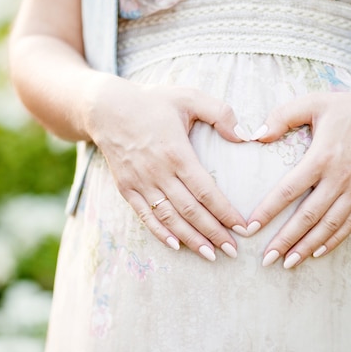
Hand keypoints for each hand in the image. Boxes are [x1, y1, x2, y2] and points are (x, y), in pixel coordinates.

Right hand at [85, 75, 247, 260]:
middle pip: (190, 210)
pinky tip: (175, 246)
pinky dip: (160, 233)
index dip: (225, 212)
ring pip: (169, 218)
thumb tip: (244, 136)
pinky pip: (145, 216)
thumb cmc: (153, 102)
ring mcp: (140, 182)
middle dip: (214, 233)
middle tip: (233, 251)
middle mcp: (158, 172)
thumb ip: (220, 113)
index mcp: (176, 152)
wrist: (107, 109)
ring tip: (211, 255)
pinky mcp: (126, 188)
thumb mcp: (189, 96)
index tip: (243, 227)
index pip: (206, 190)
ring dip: (191, 239)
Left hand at [247, 86, 350, 267]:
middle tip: (266, 259)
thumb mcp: (316, 102)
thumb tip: (257, 134)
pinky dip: (333, 241)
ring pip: (328, 226)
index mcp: (322, 157)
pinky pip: (349, 225)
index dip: (267, 211)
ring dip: (307, 247)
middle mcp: (339, 178)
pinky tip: (317, 253)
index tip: (249, 227)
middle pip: (307, 217)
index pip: (288, 190)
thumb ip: (283, 115)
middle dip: (285, 240)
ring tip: (287, 263)